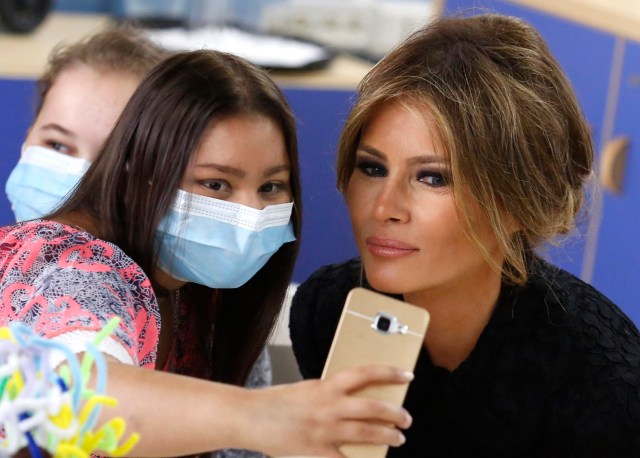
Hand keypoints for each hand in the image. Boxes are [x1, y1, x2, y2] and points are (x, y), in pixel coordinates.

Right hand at [241, 365, 412, 457]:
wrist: (250, 417)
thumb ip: (330, 395)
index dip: (389, 373)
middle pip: (372, 408)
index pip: (365, 374)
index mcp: (326, 386)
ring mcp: (325, 430)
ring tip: (398, 438)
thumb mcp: (307, 389)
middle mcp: (329, 406)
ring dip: (387, 436)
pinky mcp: (317, 451)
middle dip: (395, 414)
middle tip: (406, 418)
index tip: (406, 376)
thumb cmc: (277, 402)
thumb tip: (354, 403)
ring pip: (367, 432)